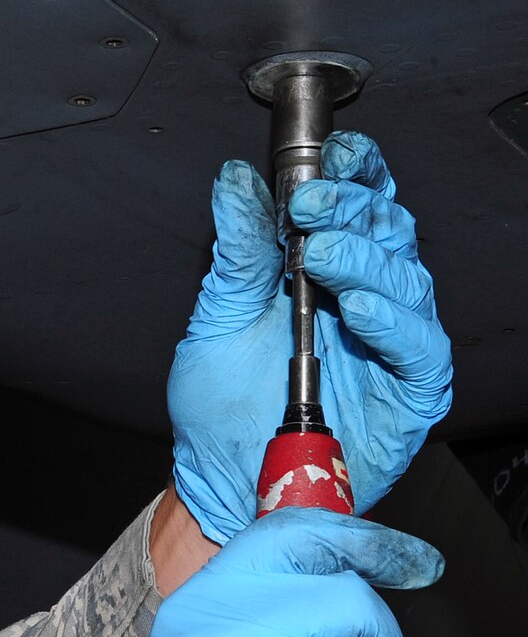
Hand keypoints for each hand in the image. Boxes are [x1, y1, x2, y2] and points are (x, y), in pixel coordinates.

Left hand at [167, 132, 451, 543]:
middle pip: (390, 233)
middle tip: (309, 206)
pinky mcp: (409, 396)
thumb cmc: (220, 406)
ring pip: (409, 283)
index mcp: (326, 274)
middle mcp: (368, 302)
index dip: (357, 173)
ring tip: (321, 254)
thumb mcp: (216, 317)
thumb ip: (235, 250)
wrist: (219, 481)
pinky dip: (393, 323)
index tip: (332, 155)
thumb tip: (234, 180)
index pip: (361, 207)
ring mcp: (392, 348)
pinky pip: (420, 350)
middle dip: (354, 209)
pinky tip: (358, 307)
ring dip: (366, 260)